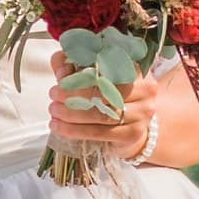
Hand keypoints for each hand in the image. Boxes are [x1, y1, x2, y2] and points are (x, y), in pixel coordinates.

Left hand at [48, 66, 198, 166]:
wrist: (130, 123)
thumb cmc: (108, 93)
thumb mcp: (90, 73)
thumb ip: (72, 64)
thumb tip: (60, 70)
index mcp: (136, 67)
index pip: (108, 67)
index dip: (82, 73)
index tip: (60, 79)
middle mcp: (145, 88)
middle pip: (105, 92)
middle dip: (74, 95)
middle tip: (53, 95)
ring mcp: (142, 113)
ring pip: (102, 114)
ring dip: (72, 114)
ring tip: (54, 111)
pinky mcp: (133, 133)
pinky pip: (101, 133)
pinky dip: (76, 131)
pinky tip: (59, 127)